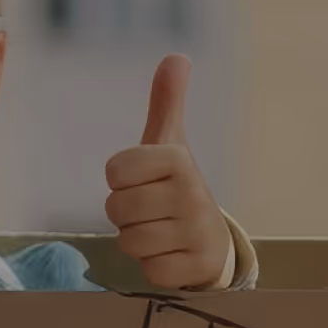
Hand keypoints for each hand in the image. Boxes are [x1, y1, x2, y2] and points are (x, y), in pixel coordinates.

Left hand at [104, 54, 231, 290]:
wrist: (213, 240)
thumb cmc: (177, 188)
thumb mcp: (170, 145)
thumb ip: (167, 103)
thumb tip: (176, 56)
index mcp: (177, 159)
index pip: (114, 172)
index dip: (121, 182)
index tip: (143, 182)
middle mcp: (191, 193)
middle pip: (117, 209)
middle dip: (126, 215)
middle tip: (150, 211)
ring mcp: (196, 232)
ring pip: (130, 241)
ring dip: (138, 240)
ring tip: (160, 231)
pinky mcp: (196, 267)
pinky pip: (149, 270)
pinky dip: (153, 266)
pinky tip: (171, 254)